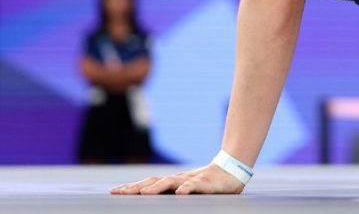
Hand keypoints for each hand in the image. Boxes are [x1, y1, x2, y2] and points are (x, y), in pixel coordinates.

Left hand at [111, 164, 244, 194]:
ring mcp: (190, 180)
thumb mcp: (186, 190)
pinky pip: (195, 185)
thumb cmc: (207, 184)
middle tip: (118, 193)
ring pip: (171, 182)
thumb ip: (172, 194)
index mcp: (172, 182)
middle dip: (135, 187)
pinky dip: (187, 188)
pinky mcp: (205, 183)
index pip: (147, 183)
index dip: (131, 187)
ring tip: (145, 193)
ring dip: (157, 187)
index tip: (114, 192)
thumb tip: (153, 199)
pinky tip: (181, 193)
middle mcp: (177, 179)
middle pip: (153, 181)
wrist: (231, 171)